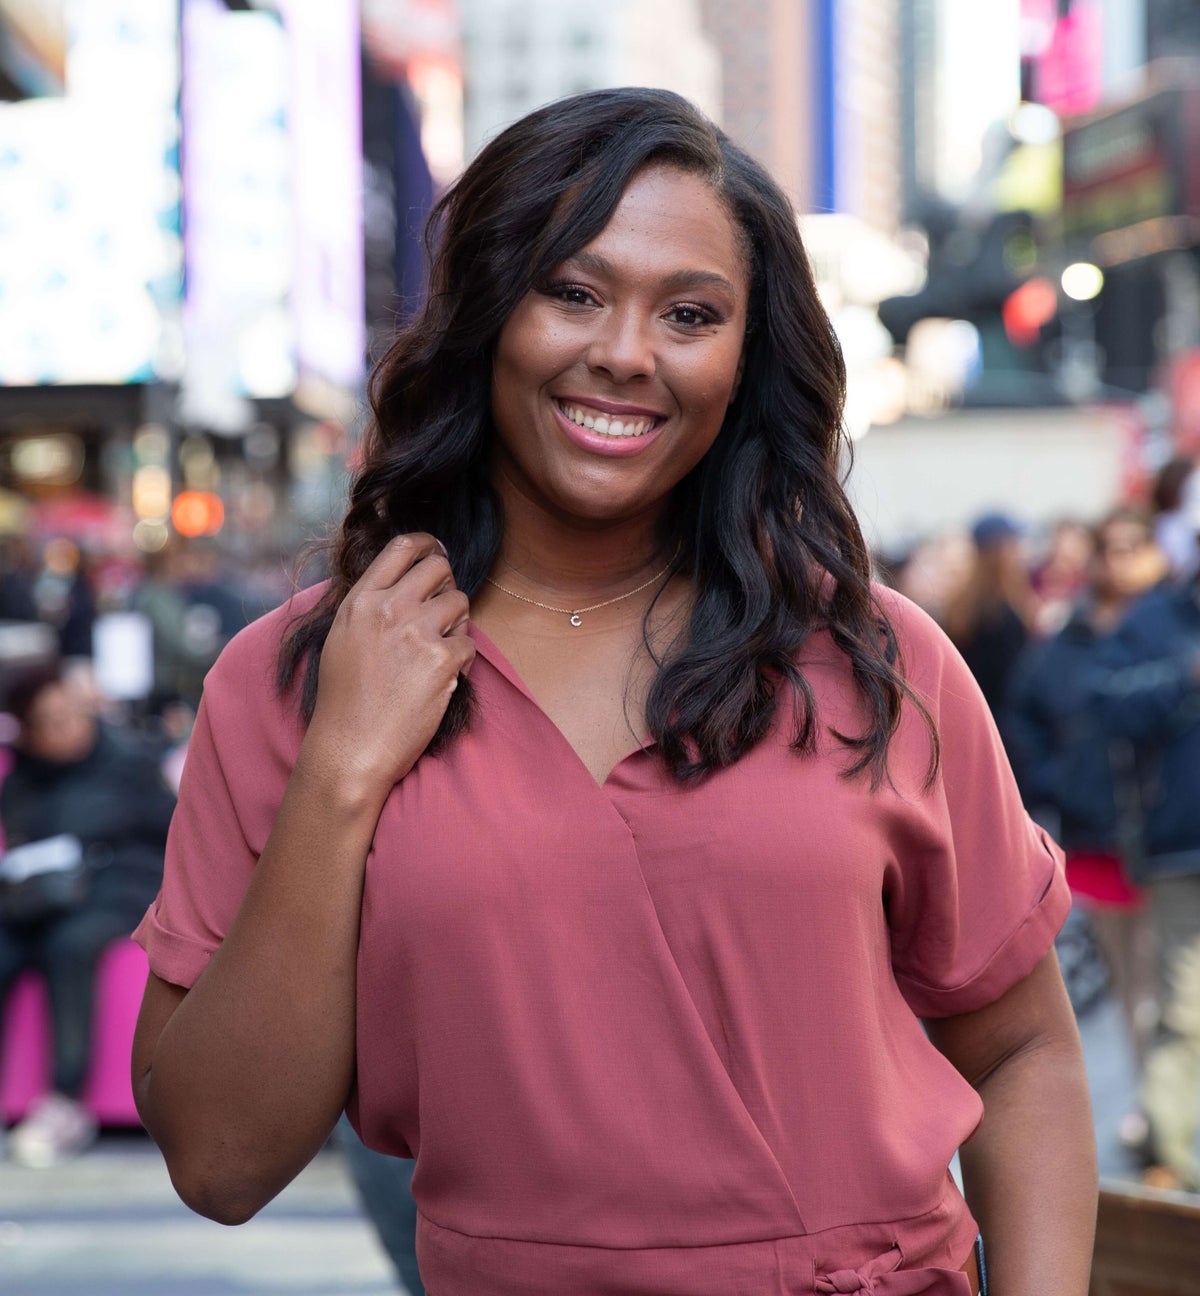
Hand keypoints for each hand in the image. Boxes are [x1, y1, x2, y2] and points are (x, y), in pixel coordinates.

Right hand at [303, 534, 474, 798]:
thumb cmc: (344, 702)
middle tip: (442, 611)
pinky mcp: (442, 660)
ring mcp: (417, 632)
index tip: (437, 552)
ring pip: (460, 603)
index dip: (427, 545)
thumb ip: (369, 606)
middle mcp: (389, 609)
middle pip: (439, 568)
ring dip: (457, 624)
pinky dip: (462, 661)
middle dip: (447, 585)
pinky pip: (469, 643)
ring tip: (437, 652)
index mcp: (360, 601)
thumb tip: (404, 584)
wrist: (350, 749)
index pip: (402, 548)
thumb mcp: (342, 639)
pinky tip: (441, 679)